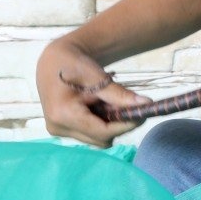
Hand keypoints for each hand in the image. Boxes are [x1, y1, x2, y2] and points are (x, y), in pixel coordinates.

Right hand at [36, 39, 150, 147]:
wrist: (54, 60)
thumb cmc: (74, 64)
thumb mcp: (97, 77)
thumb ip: (120, 94)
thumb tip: (146, 104)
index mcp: (63, 115)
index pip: (102, 132)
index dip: (125, 126)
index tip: (142, 114)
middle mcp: (58, 128)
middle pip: (100, 139)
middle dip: (118, 125)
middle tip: (127, 105)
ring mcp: (58, 131)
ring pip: (96, 139)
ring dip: (109, 125)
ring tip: (109, 102)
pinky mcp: (61, 130)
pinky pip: (89, 134)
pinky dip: (100, 124)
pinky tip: (99, 107)